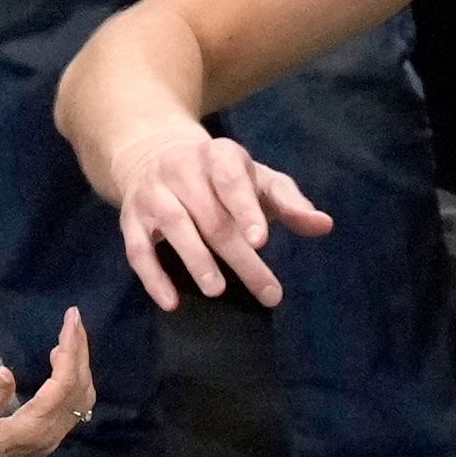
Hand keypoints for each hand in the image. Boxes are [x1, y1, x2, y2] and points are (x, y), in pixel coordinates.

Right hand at [0, 306, 92, 456]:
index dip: (71, 350)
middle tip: (73, 319)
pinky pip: (73, 406)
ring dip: (80, 365)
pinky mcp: (46, 439)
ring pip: (81, 398)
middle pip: (79, 388)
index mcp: (32, 429)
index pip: (63, 384)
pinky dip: (73, 380)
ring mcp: (51, 438)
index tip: (70, 320)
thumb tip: (6, 370)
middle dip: (80, 351)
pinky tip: (60, 364)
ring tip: (68, 336)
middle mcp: (50, 434)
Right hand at [109, 125, 334, 307]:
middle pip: (211, 216)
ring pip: (174, 226)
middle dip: (239, 256)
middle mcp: (181, 170)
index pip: (231, 181)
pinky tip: (171, 303)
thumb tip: (324, 225)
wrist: (154, 153)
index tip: (261, 241)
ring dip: (195, 260)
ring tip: (218, 291)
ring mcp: (153, 194)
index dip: (246, 210)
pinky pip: (137, 250)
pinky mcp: (130, 219)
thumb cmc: (222, 177)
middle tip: (268, 292)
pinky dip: (153, 277)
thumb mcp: (258, 180)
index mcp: (218, 155)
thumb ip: (290, 202)